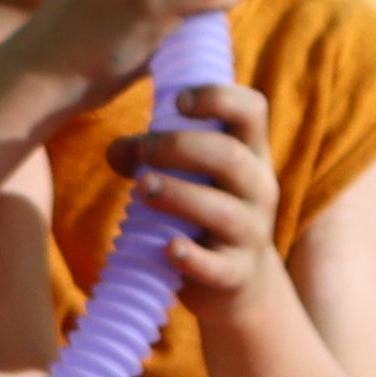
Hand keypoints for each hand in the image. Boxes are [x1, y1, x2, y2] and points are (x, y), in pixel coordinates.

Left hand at [110, 78, 291, 313]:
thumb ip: (152, 155)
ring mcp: (252, 233)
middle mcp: (260, 188)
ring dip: (179, 195)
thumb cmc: (205, 209)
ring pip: (223, 210)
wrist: (241, 279)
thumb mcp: (192, 175)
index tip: (179, 101)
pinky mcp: (236, 273)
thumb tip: (116, 152)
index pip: (252, 110)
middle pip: (230, 157)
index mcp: (251, 152)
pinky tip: (167, 248)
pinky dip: (191, 257)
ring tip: (143, 188)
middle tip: (144, 150)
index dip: (219, 97)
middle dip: (181, 148)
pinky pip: (217, 266)